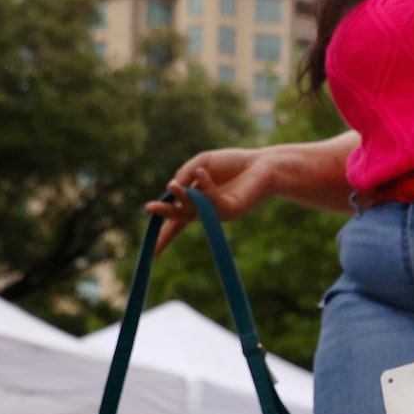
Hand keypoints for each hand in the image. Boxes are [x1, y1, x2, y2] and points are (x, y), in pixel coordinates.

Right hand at [147, 147, 273, 253]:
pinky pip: (212, 199)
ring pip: (195, 209)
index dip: (163, 233)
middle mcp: (207, 211)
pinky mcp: (232, 209)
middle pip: (181, 217)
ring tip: (173, 186)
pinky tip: (201, 172)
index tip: (152, 250)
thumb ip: (185, 172)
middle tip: (148, 208)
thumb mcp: (202, 163)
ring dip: (182, 197)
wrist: (265, 165)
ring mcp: (219, 213)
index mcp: (197, 202)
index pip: (176, 219)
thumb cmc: (234, 164)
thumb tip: (173, 186)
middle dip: (165, 214)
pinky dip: (204, 185)